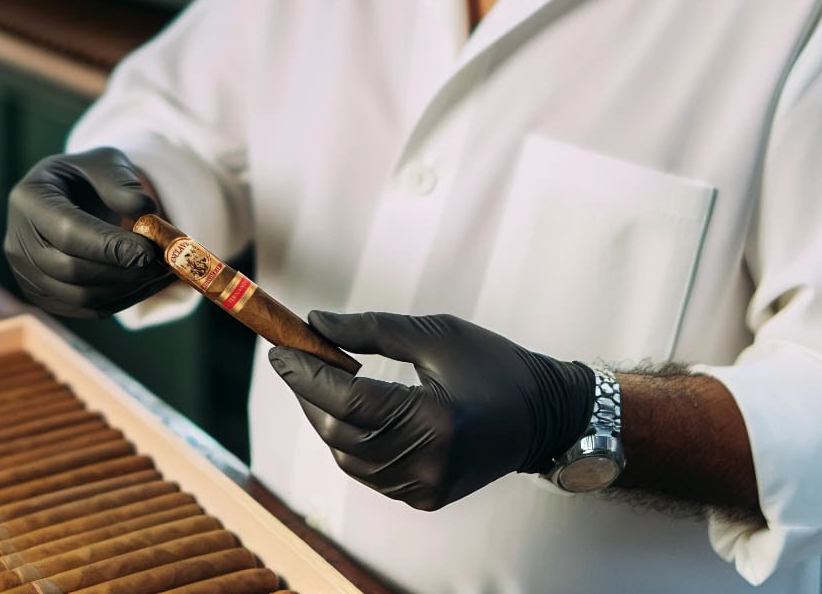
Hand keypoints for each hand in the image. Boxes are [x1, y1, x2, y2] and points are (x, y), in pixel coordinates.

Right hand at [3, 148, 169, 318]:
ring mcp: (25, 273)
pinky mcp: (42, 295)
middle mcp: (16, 240)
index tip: (148, 251)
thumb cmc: (88, 177)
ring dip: (125, 289)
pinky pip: (84, 309)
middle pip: (70, 270)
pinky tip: (148, 284)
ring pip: (78, 297)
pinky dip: (120, 301)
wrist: (70, 197)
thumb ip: (122, 184)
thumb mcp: (106, 163)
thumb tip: (145, 212)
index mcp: (28, 198)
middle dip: (121, 271)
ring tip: (160, 272)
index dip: (109, 246)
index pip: (68, 232)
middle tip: (161, 263)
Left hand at [269, 311, 593, 510]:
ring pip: (348, 456)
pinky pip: (368, 471)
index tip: (280, 349)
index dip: (307, 374)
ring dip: (325, 417)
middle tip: (293, 359)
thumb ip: (372, 329)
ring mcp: (426, 486)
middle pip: (341, 431)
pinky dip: (349, 440)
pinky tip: (348, 410)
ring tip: (318, 380)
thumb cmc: (491, 364)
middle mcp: (430, 461)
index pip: (350, 399)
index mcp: (437, 418)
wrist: (540, 416)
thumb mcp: (435, 333)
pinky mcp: (424, 498)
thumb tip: (315, 323)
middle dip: (309, 394)